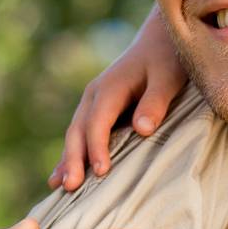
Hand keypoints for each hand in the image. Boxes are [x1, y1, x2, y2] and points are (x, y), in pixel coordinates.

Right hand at [49, 5, 188, 190]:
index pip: (98, 122)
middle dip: (73, 158)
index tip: (101, 171)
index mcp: (110, 87)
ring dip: (68, 159)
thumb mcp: (168, 78)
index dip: (97, 147)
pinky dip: (71, 154)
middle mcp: (94, 95)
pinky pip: (80, 134)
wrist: (159, 41)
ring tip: (60, 187)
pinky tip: (60, 175)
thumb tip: (142, 129)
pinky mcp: (97, 111)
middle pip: (79, 130)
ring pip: (75, 133)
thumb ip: (155, 103)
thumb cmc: (166, 60)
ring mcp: (92, 103)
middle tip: (70, 187)